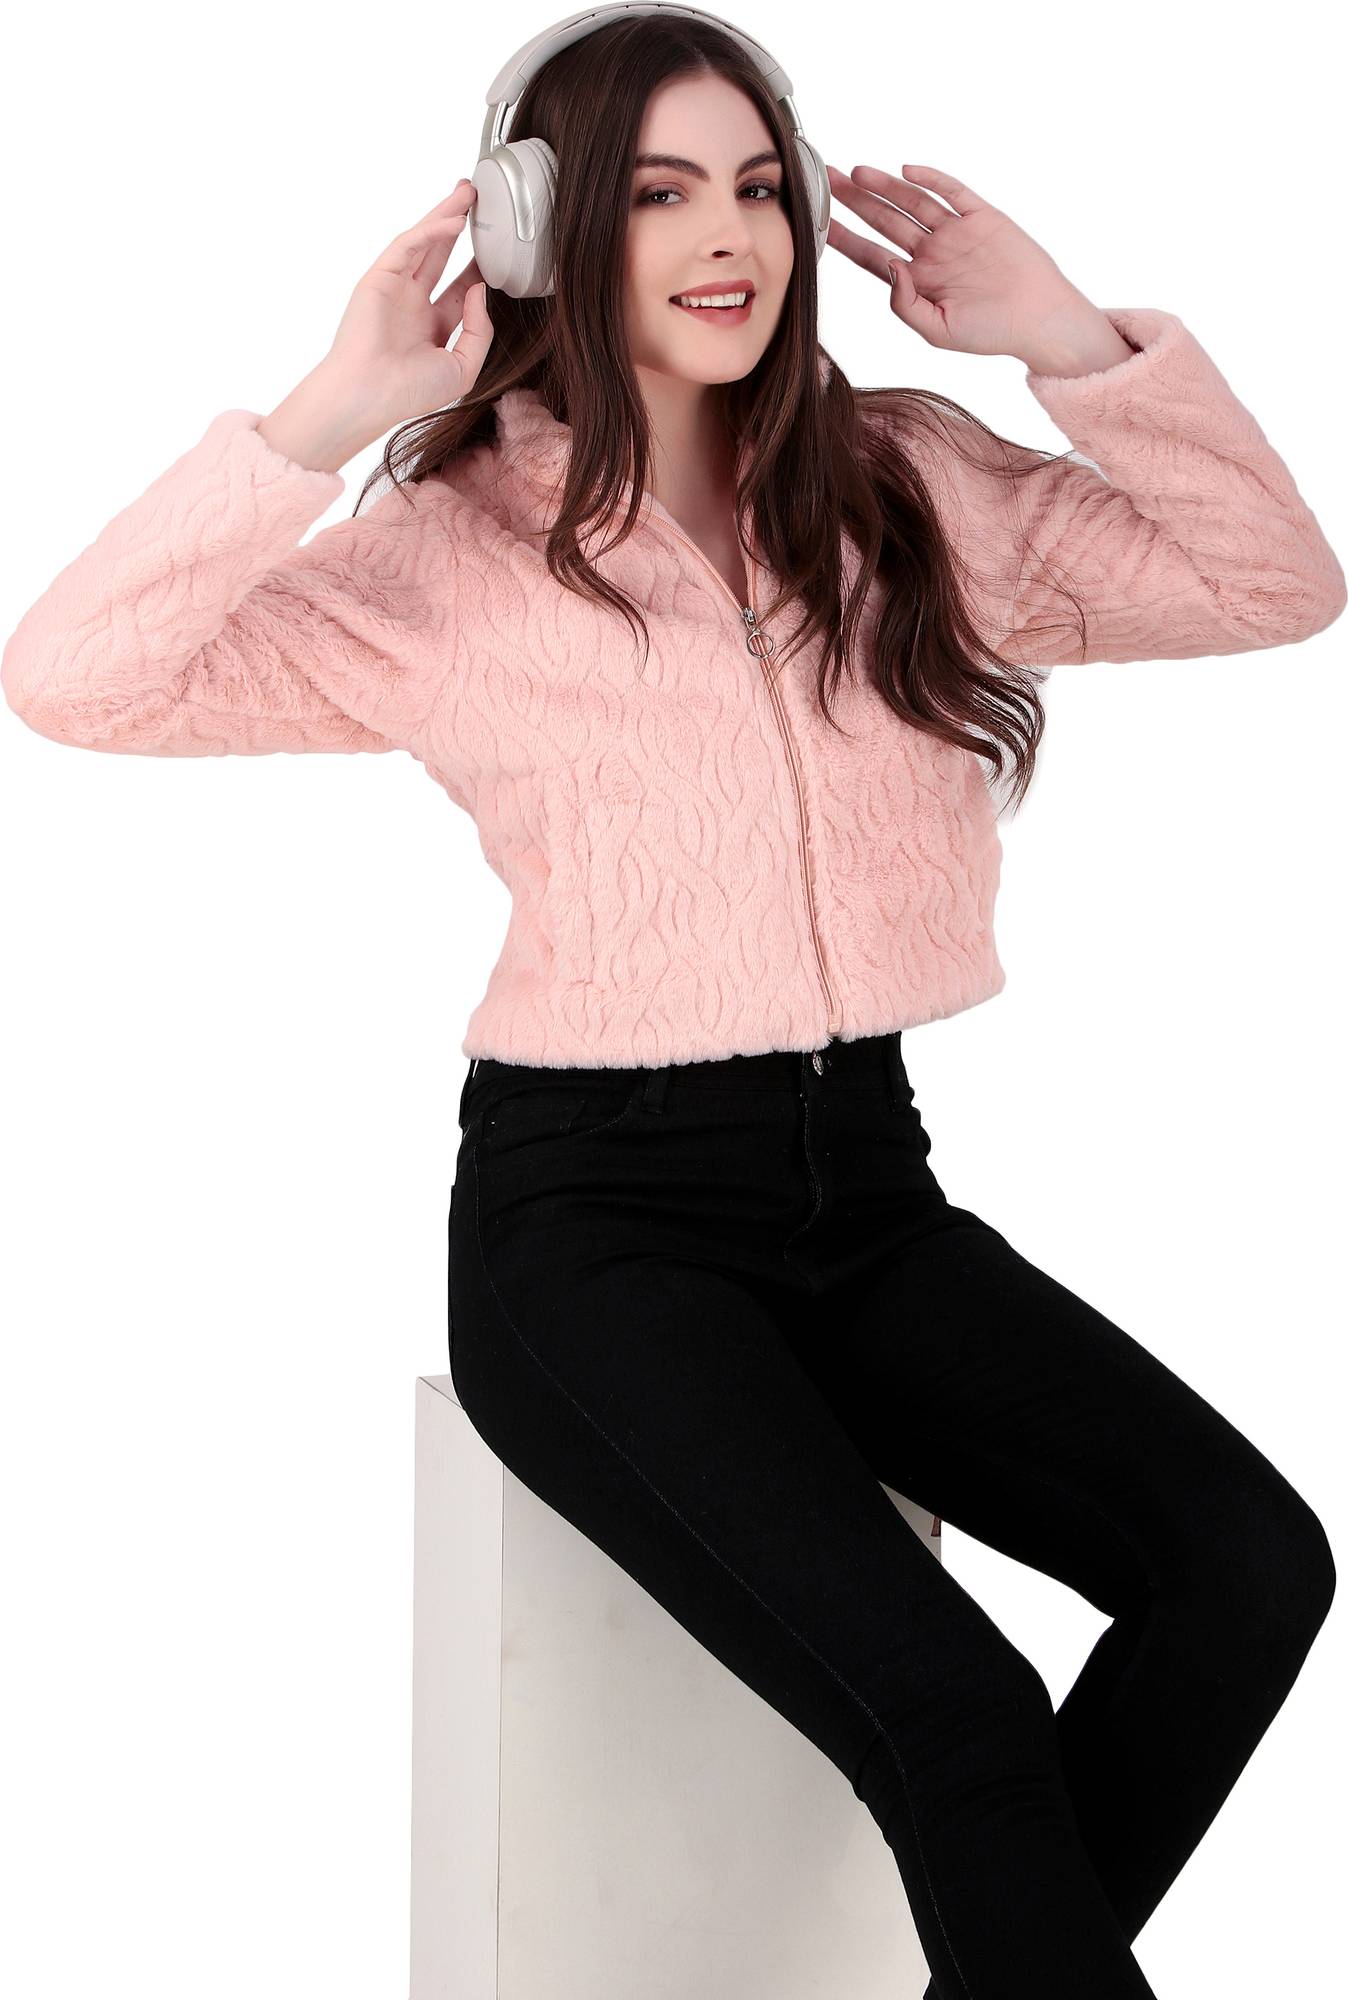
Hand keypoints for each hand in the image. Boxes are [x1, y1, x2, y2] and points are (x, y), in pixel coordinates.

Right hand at [323, 180, 494, 425]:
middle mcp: (412, 304)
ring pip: (424, 242)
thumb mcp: (463, 368)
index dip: (478, 267)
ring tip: (466, 193)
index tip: (499, 248)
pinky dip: (431, 231)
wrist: (370, 396)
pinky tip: (454, 222)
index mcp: (431, 327)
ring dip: (444, 216)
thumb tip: (480, 291)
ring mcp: (394, 288)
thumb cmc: (410, 392)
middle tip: (477, 201)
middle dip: (458, 227)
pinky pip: (409, 246)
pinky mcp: (379, 277)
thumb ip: (479, 331)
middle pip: (440, 255)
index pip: (459, 289)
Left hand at [825, 161, 1090, 362]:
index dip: (844, 239)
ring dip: (884, 187)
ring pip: (912, 202)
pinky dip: (931, 179)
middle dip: (854, 201)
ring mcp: (956, 232)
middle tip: (825, 179)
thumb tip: (888, 268)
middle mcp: (932, 252)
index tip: (817, 224)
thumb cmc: (991, 333)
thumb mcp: (937, 330)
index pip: (871, 255)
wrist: (1040, 319)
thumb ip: (906, 304)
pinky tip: (905, 171)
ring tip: (855, 172)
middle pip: (884, 221)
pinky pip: (952, 192)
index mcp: (918, 281)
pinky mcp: (982, 216)